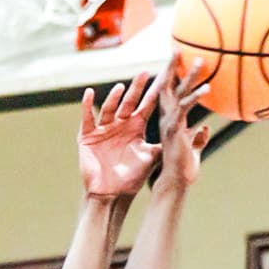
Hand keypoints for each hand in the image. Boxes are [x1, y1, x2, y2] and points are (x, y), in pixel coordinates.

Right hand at [78, 72, 161, 200]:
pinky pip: (87, 118)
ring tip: (121, 88)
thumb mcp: (150, 160)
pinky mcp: (88, 136)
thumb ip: (162, 144)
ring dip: (114, 98)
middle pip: (130, 102)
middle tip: (144, 73)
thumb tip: (182, 135)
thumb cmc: (130, 180)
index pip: (147, 105)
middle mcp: (120, 124)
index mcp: (135, 127)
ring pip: (109, 107)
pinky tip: (88, 94)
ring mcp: (104, 128)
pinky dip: (87, 106)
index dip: (154, 92)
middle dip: (136, 88)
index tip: (163, 77)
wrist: (110, 194)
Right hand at [157, 58, 210, 188]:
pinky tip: (207, 88)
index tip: (174, 59)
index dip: (170, 75)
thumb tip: (205, 129)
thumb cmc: (183, 168)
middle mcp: (166, 117)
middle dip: (172, 66)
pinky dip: (196, 96)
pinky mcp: (174, 129)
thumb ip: (198, 138)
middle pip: (168, 86)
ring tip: (201, 60)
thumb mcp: (193, 149)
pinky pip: (185, 107)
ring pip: (178, 92)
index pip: (168, 92)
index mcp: (170, 119)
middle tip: (177, 48)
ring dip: (190, 75)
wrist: (176, 182)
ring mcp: (169, 122)